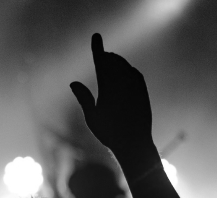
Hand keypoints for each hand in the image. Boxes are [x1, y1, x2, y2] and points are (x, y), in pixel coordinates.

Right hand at [70, 34, 153, 154]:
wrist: (134, 143)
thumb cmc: (109, 133)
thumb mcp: (91, 116)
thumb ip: (83, 97)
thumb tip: (73, 82)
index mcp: (108, 88)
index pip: (101, 62)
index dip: (97, 48)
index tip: (96, 36)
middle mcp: (123, 84)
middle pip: (114, 62)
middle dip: (107, 57)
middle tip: (102, 53)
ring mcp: (135, 87)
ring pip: (125, 67)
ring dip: (118, 62)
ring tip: (112, 61)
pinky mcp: (143, 92)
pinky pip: (135, 74)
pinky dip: (128, 70)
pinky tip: (126, 72)